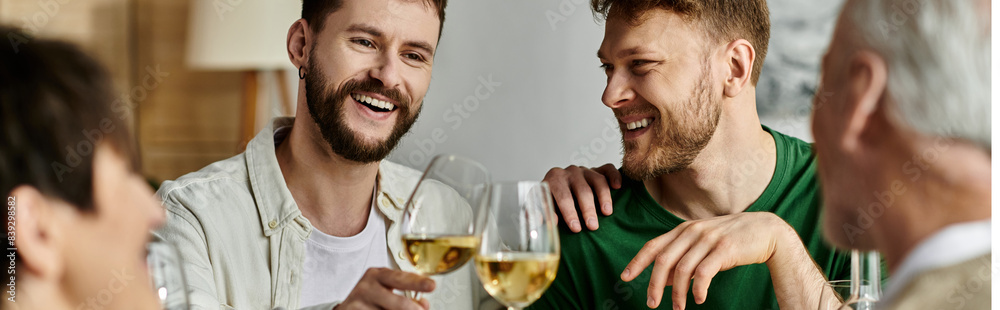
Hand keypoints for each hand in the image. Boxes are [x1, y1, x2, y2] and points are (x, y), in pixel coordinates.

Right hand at [334, 268, 434, 309]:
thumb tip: (424, 304)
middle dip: (412, 308)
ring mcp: (358, 303)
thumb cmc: (371, 297)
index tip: (431, 285)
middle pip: (398, 302)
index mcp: (377, 275)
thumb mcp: (387, 290)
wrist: (347, 308)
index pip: (400, 278)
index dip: (417, 282)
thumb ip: (407, 294)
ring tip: (390, 309)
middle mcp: (367, 287)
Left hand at [543, 164, 620, 231]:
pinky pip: (608, 169)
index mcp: (552, 180)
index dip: (567, 212)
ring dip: (603, 197)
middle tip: (592, 226)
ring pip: (596, 181)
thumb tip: (542, 221)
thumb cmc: (551, 205)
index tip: (575, 228)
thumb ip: (537, 214)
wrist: (559, 195)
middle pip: (580, 189)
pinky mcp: (598, 170)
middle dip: (586, 209)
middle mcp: (569, 172)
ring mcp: (584, 170)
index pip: (560, 195)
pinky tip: (617, 187)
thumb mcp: (539, 209)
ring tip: (606, 213)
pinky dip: (614, 176)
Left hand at [620, 212, 797, 308]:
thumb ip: (682, 258)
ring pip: (682, 270)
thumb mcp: (703, 245)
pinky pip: (703, 273)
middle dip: (654, 285)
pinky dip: (698, 289)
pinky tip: (699, 299)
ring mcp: (708, 239)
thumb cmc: (731, 240)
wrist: (766, 231)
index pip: (653, 245)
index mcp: (684, 229)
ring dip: (677, 293)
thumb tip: (661, 280)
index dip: (638, 262)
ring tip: (678, 309)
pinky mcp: (724, 249)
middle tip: (652, 304)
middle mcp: (693, 231)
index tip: (625, 277)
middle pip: (663, 260)